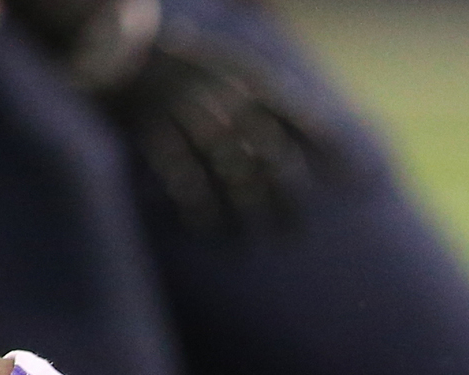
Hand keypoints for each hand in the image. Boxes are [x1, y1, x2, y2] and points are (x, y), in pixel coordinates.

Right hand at [10, 0, 346, 233]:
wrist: (113, 40)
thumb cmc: (175, 55)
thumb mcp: (226, 58)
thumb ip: (263, 91)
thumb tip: (306, 126)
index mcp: (247, 76)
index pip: (303, 118)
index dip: (332, 152)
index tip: (355, 181)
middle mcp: (226, 97)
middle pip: (271, 159)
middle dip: (286, 201)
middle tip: (292, 232)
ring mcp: (190, 115)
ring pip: (232, 176)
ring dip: (245, 215)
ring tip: (251, 241)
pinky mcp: (155, 131)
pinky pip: (185, 180)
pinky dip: (198, 209)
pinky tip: (207, 231)